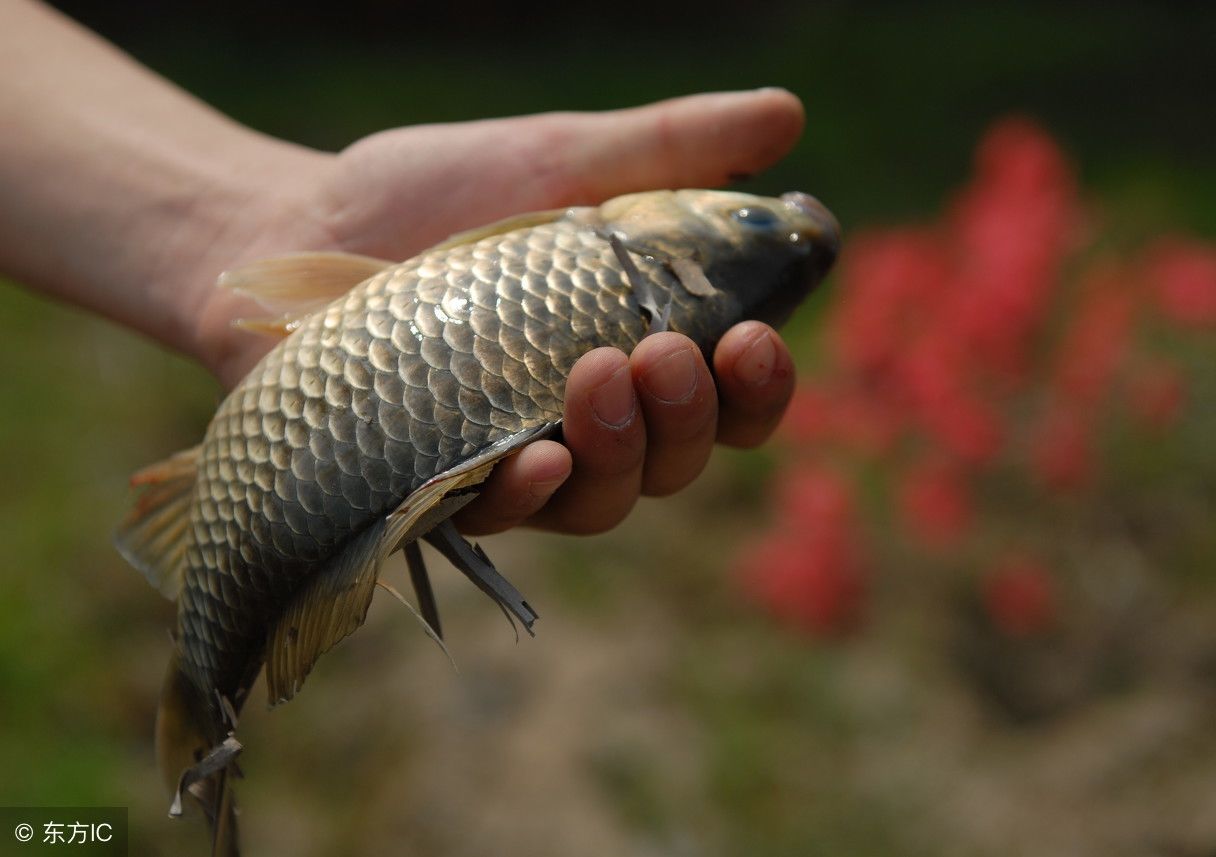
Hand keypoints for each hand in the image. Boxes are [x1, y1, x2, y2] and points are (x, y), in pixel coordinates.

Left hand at [182, 90, 805, 535]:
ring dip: (625, 452)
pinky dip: (531, 492)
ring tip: (604, 374)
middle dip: (690, 418)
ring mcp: (519, 458)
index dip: (759, 389)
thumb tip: (788, 115)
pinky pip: (503, 514)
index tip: (754, 340)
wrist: (300, 225)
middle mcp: (591, 420)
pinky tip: (541, 457)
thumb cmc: (435, 196)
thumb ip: (666, 149)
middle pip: (678, 459)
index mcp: (635, 348)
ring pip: (606, 499)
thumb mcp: (556, 158)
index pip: (729, 399)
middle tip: (665, 353)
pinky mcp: (443, 486)